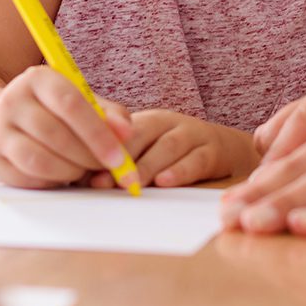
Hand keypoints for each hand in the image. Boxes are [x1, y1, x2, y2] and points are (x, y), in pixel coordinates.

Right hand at [0, 66, 137, 188]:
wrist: (13, 120)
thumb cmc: (59, 112)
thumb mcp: (86, 103)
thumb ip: (111, 116)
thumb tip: (125, 133)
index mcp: (38, 79)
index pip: (71, 104)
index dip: (98, 134)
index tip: (119, 158)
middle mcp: (12, 100)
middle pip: (55, 134)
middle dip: (88, 157)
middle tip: (106, 168)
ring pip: (40, 160)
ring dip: (70, 172)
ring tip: (83, 170)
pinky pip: (28, 179)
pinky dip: (52, 183)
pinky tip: (63, 176)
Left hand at [89, 110, 257, 188]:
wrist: (222, 147)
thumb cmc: (171, 154)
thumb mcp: (146, 150)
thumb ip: (119, 162)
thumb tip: (83, 182)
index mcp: (146, 121)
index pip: (121, 131)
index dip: (105, 151)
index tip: (88, 175)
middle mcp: (168, 122)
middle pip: (142, 135)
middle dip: (123, 159)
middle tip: (107, 182)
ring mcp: (192, 134)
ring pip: (168, 147)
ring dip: (148, 167)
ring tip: (133, 184)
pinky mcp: (213, 150)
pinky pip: (196, 160)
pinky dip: (180, 171)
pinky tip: (165, 182)